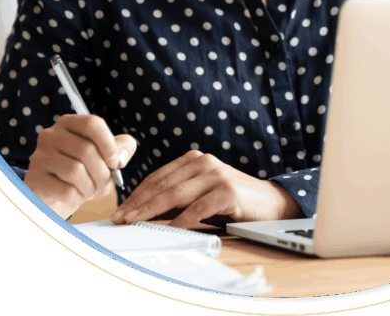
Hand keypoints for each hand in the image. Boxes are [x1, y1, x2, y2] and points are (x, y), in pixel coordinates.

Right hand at [24, 114, 136, 218]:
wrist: (53, 197)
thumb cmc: (82, 172)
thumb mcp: (103, 156)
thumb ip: (121, 148)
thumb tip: (120, 157)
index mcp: (68, 123)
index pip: (93, 124)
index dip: (109, 145)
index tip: (115, 163)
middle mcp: (50, 135)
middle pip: (87, 150)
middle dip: (103, 173)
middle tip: (105, 186)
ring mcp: (39, 157)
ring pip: (76, 170)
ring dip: (91, 187)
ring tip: (91, 191)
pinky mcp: (34, 180)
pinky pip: (65, 190)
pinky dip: (78, 198)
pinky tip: (76, 197)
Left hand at [109, 150, 301, 227]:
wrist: (270, 203)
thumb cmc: (231, 201)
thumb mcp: (201, 194)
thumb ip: (178, 197)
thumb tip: (143, 213)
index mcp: (194, 160)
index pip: (158, 177)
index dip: (137, 194)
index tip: (120, 210)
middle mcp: (203, 162)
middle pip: (163, 184)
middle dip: (138, 203)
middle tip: (119, 218)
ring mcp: (216, 175)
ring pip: (175, 194)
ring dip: (151, 210)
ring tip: (134, 222)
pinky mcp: (227, 191)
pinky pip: (198, 208)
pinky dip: (181, 221)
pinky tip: (168, 230)